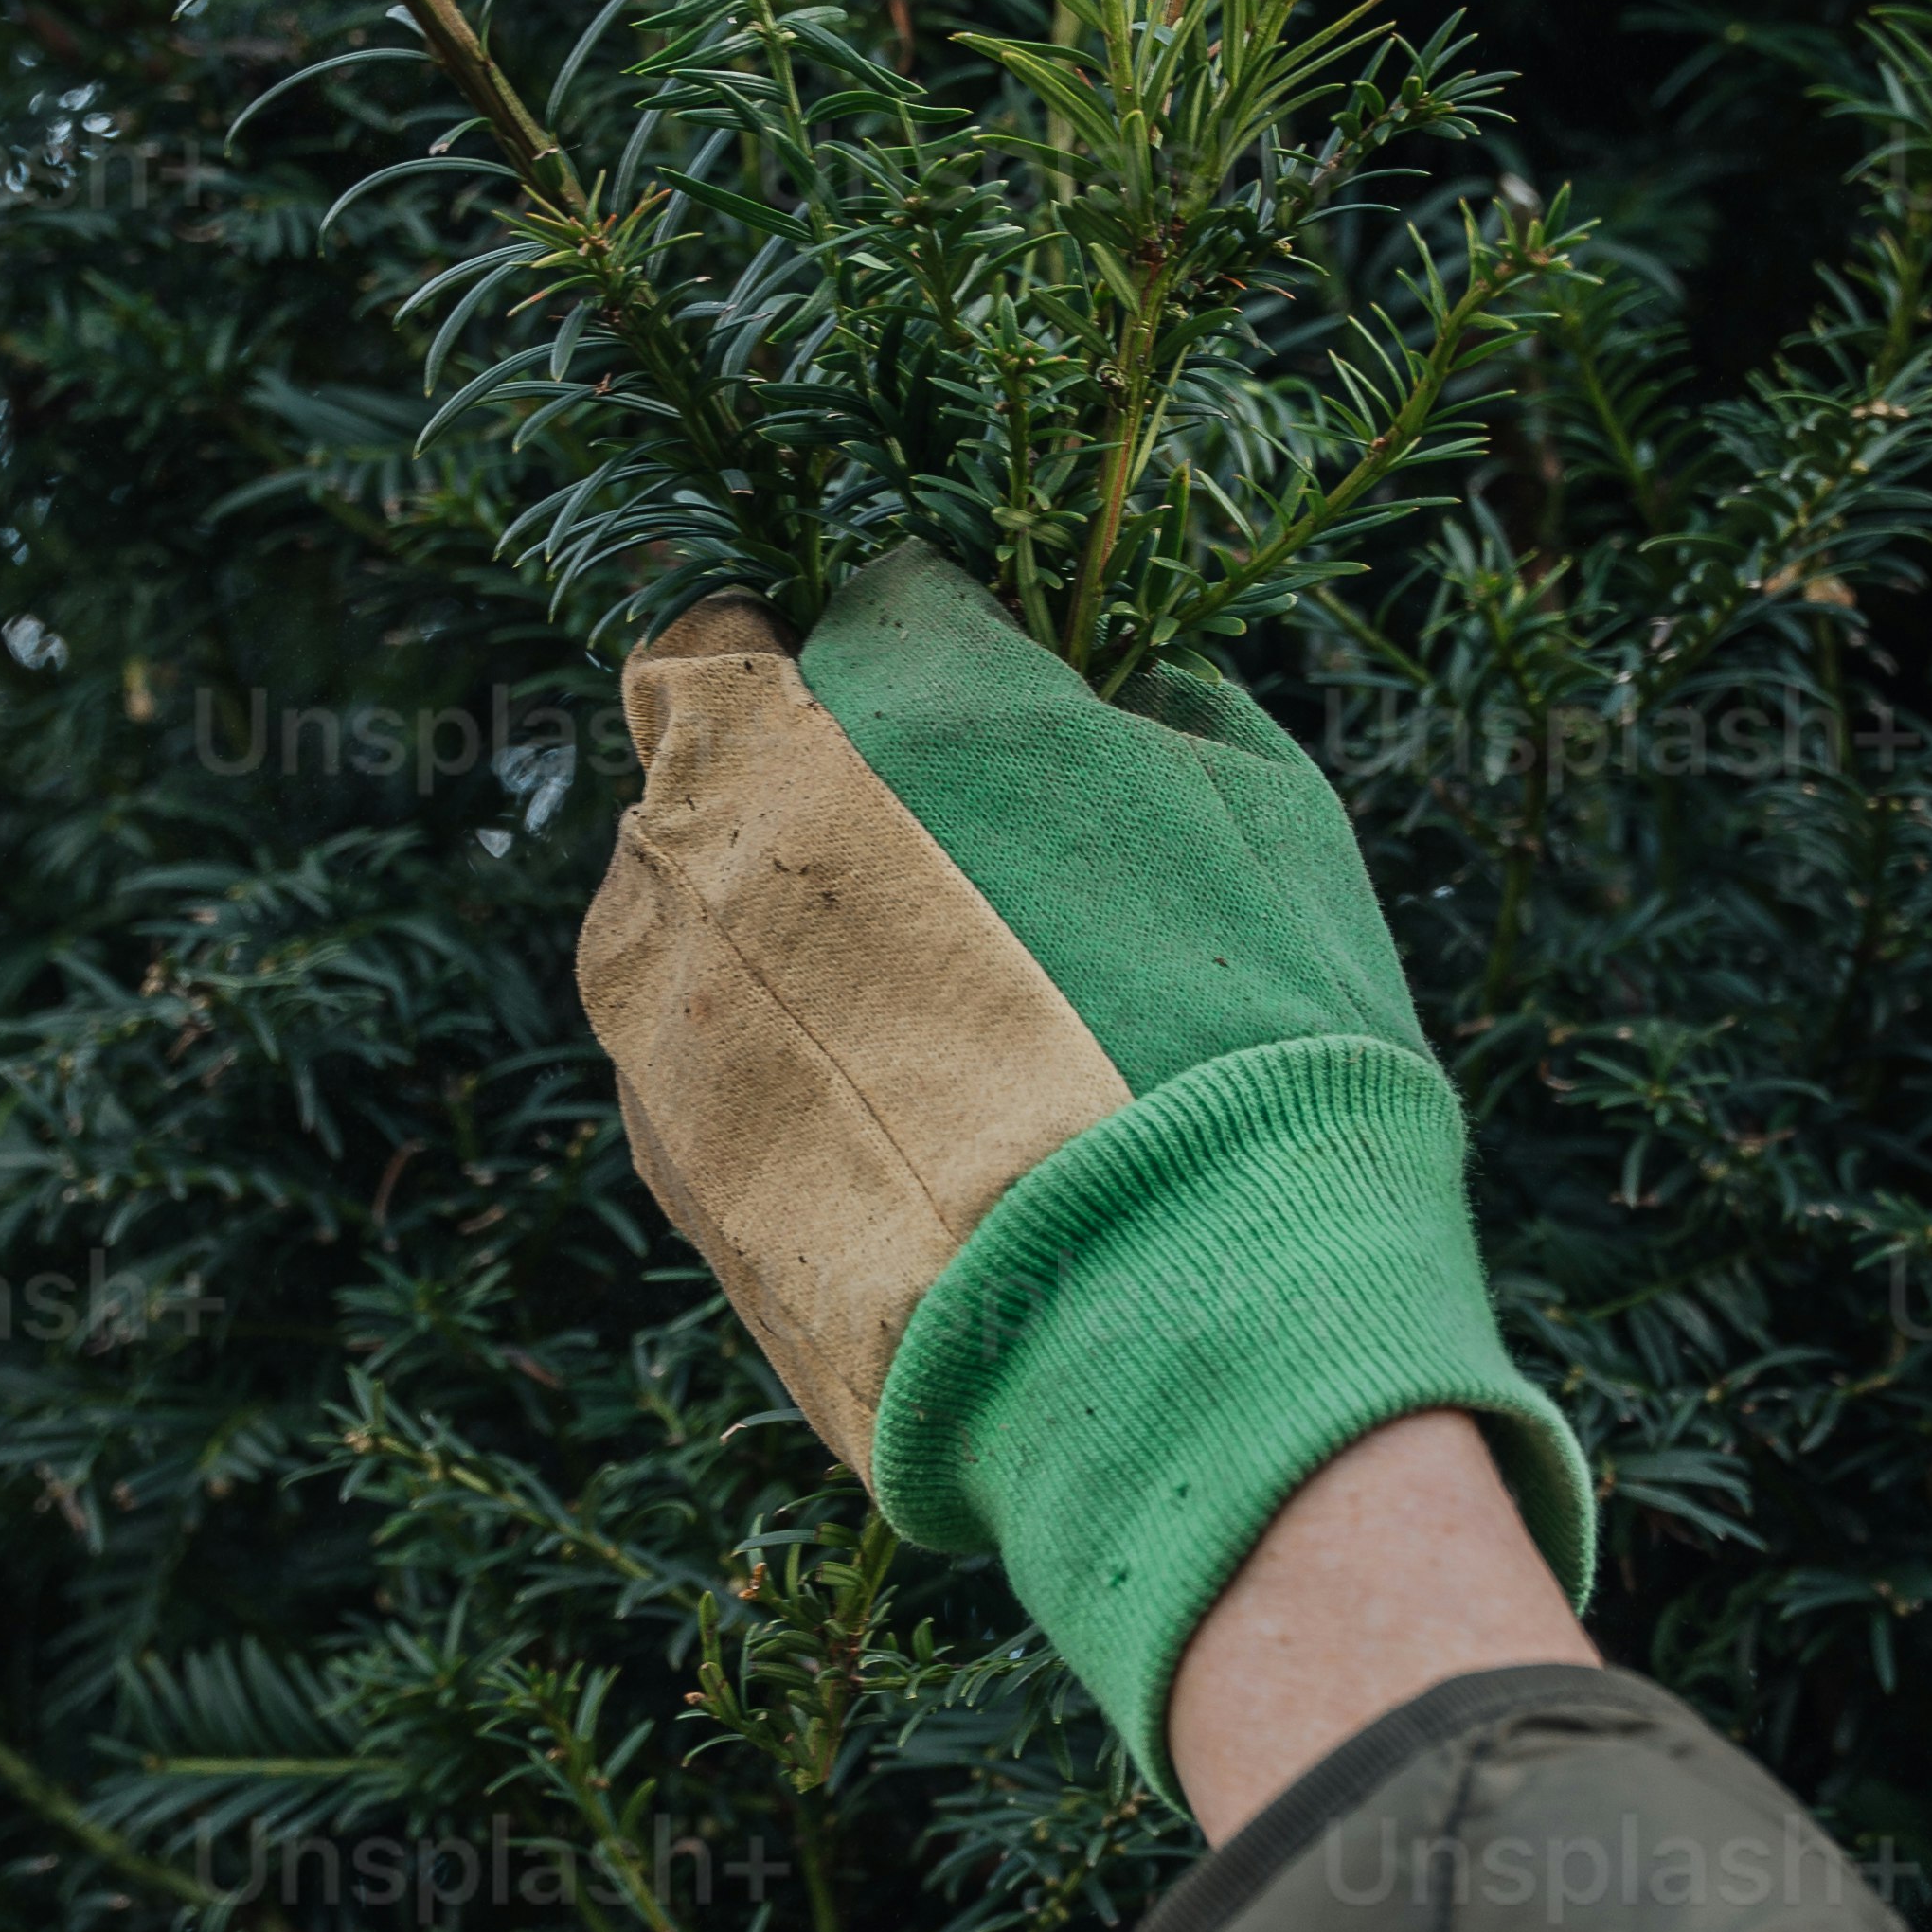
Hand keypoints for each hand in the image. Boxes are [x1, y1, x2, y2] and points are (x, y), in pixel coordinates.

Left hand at [574, 546, 1592, 1784]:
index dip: (958, 654)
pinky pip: (682, 1038)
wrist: (1181, 1337)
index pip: (886, 594)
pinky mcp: (656, 1133)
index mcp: (907, 689)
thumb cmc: (1258, 1060)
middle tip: (927, 851)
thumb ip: (1173, 715)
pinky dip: (756, 1055)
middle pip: (724, 704)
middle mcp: (743, 804)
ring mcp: (675, 977)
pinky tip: (881, 1129)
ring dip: (761, 903)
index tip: (1011, 730)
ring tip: (906, 1014)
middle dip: (814, 752)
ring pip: (673, 876)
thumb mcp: (1275, 824)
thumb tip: (1127, 697)